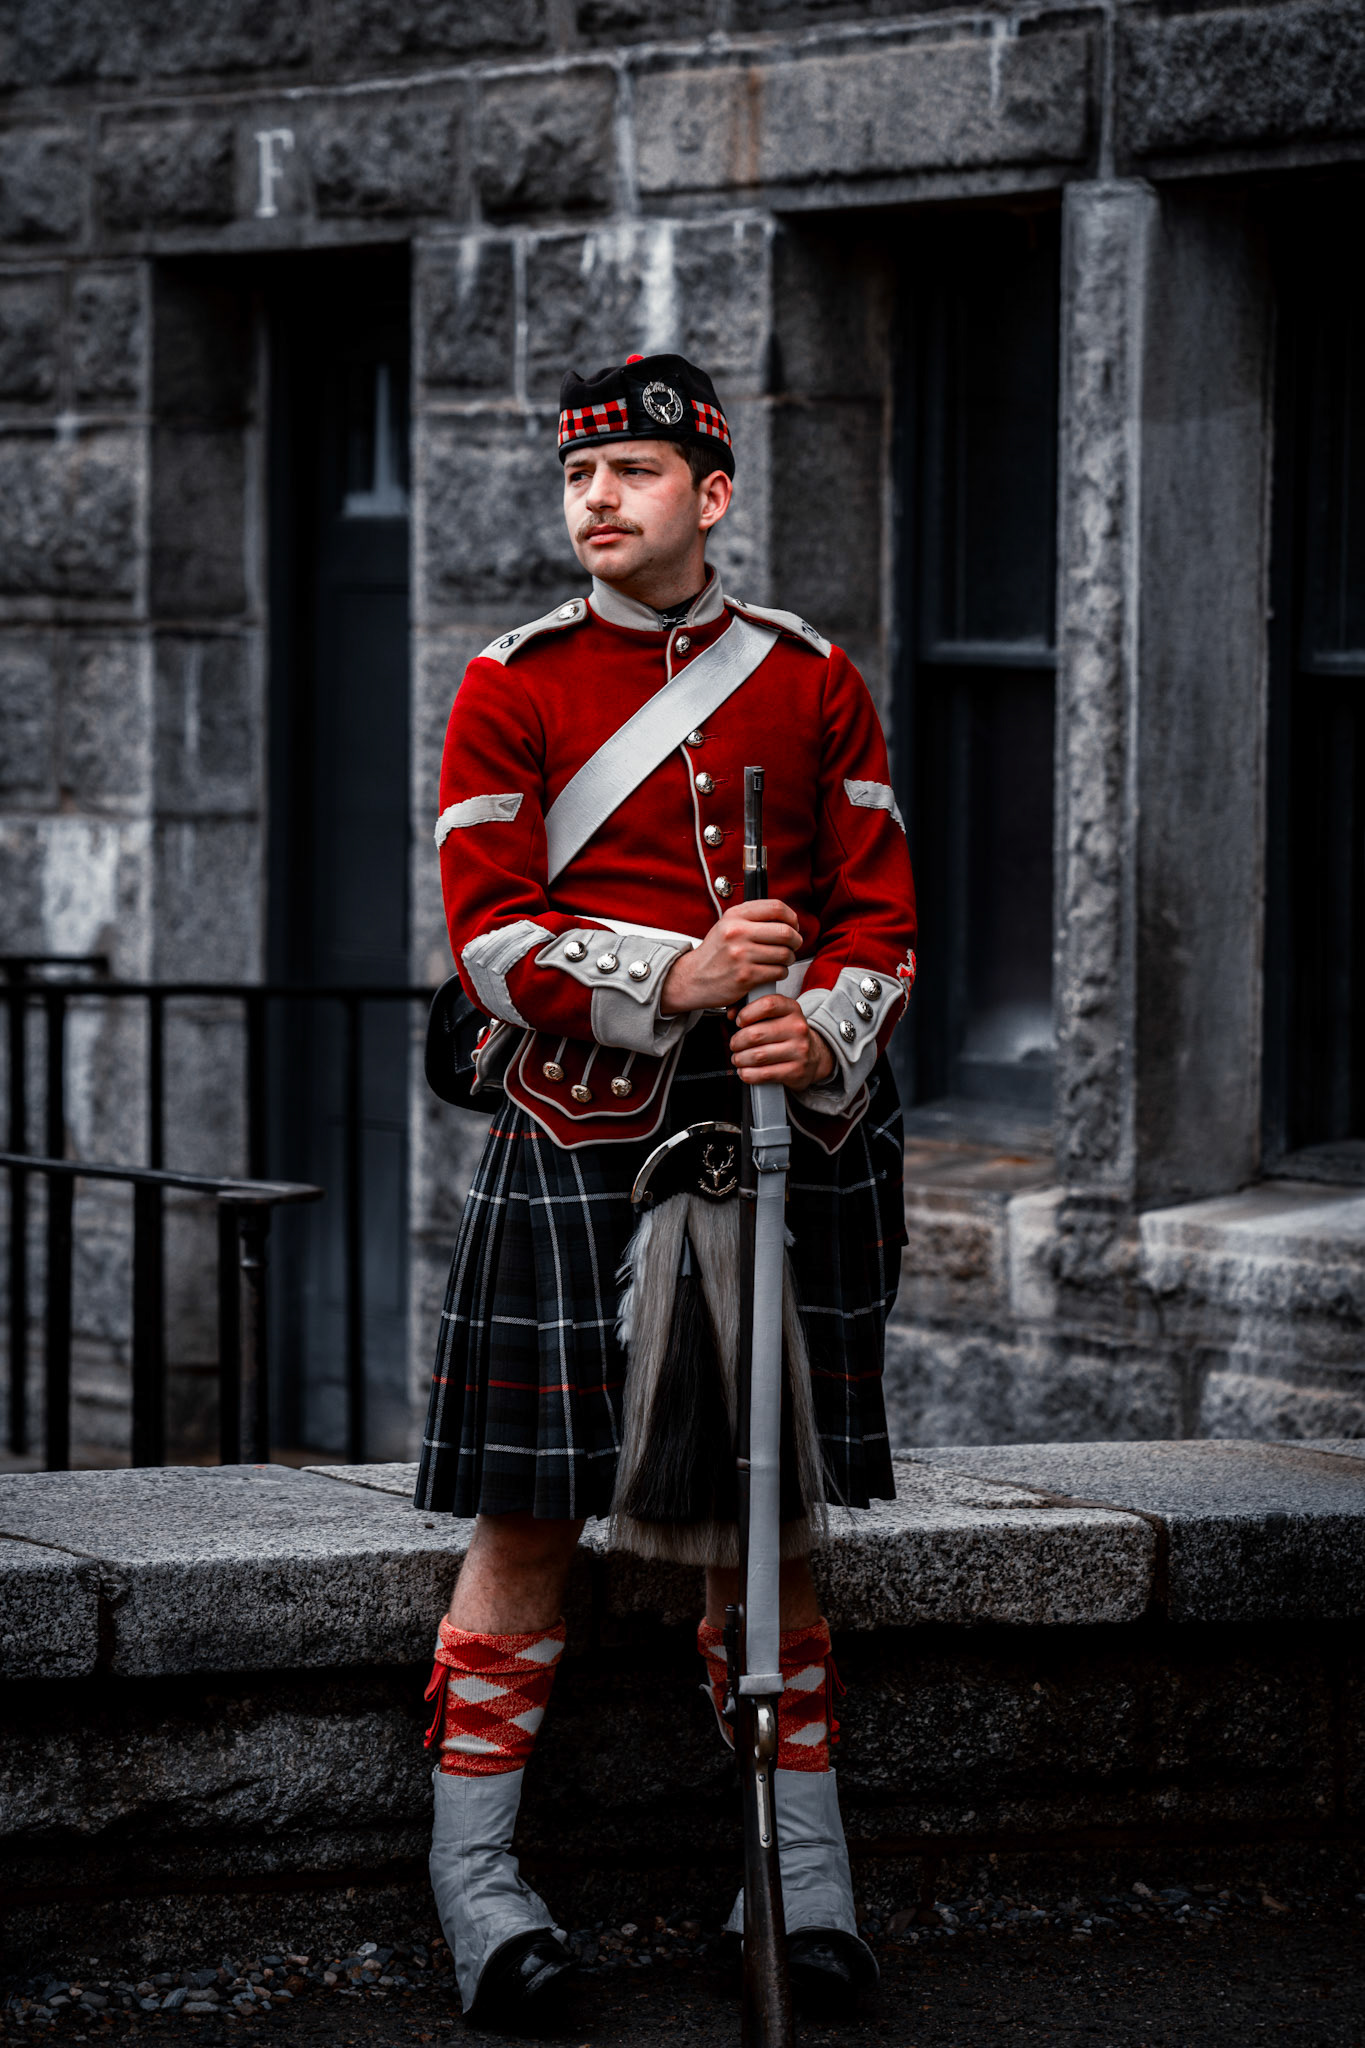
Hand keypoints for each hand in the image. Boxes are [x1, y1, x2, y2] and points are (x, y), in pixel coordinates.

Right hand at [660, 899, 800, 1013]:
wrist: (693, 978)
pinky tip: (772, 972)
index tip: (793, 925)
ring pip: (784, 954)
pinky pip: (778, 972)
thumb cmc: (716, 953)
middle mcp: (737, 932)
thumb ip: (753, 918)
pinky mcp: (745, 976)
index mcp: (734, 916)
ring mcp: (741, 955)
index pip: (776, 907)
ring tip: (781, 960)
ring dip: (789, 959)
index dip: (792, 917)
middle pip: (785, 931)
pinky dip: (780, 973)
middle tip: (793, 945)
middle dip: (796, 940)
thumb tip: (787, 918)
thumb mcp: (727, 925)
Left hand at [728, 993, 835, 1091]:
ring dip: (740, 1059)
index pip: (767, 1005)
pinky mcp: (796, 1071)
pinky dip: (748, 1074)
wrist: (814, 1056)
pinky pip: (764, 1074)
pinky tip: (745, 1070)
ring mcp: (799, 1051)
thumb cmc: (787, 1034)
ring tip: (738, 1058)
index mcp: (792, 1009)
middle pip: (756, 1034)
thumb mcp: (778, 1015)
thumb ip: (754, 1008)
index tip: (740, 1021)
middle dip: (737, 1041)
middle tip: (734, 1045)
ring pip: (757, 1056)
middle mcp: (798, 1028)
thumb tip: (731, 1013)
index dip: (746, 1013)